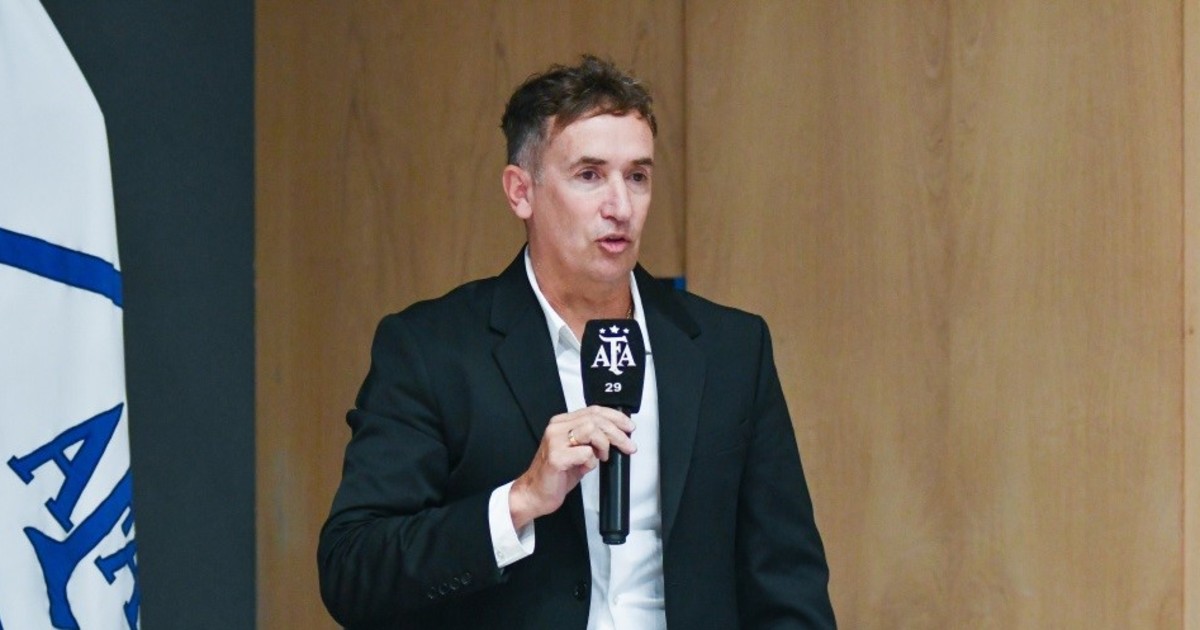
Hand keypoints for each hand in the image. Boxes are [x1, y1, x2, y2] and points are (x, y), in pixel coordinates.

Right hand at [508, 406, 635, 528]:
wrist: (535, 494)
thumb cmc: (557, 474)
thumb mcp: (578, 452)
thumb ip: (592, 440)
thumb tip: (617, 435)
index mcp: (561, 423)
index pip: (593, 410)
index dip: (615, 417)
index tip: (628, 426)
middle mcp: (556, 428)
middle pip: (595, 419)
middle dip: (617, 433)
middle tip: (628, 445)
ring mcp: (555, 442)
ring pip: (592, 430)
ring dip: (604, 445)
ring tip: (603, 457)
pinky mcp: (556, 457)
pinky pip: (585, 453)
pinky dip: (591, 462)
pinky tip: (585, 468)